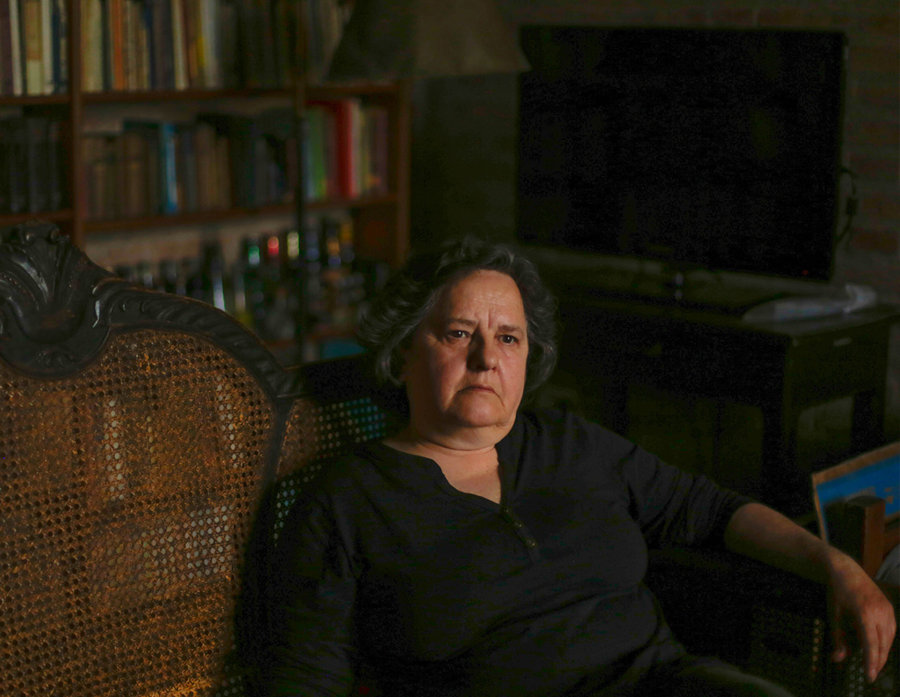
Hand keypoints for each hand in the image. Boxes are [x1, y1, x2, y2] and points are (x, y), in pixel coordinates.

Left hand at [827, 550, 896, 681]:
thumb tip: (839, 658)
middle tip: (870, 676)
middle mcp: (880, 612)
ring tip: (874, 665)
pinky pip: (891, 630)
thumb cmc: (837, 593)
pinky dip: (885, 642)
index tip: (869, 677)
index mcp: (864, 613)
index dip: (871, 663)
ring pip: (889, 639)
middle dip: (877, 662)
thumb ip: (838, 638)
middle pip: (882, 645)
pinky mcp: (889, 608)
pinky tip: (878, 649)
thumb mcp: (834, 615)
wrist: (846, 570)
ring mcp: (887, 609)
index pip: (871, 644)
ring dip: (882, 653)